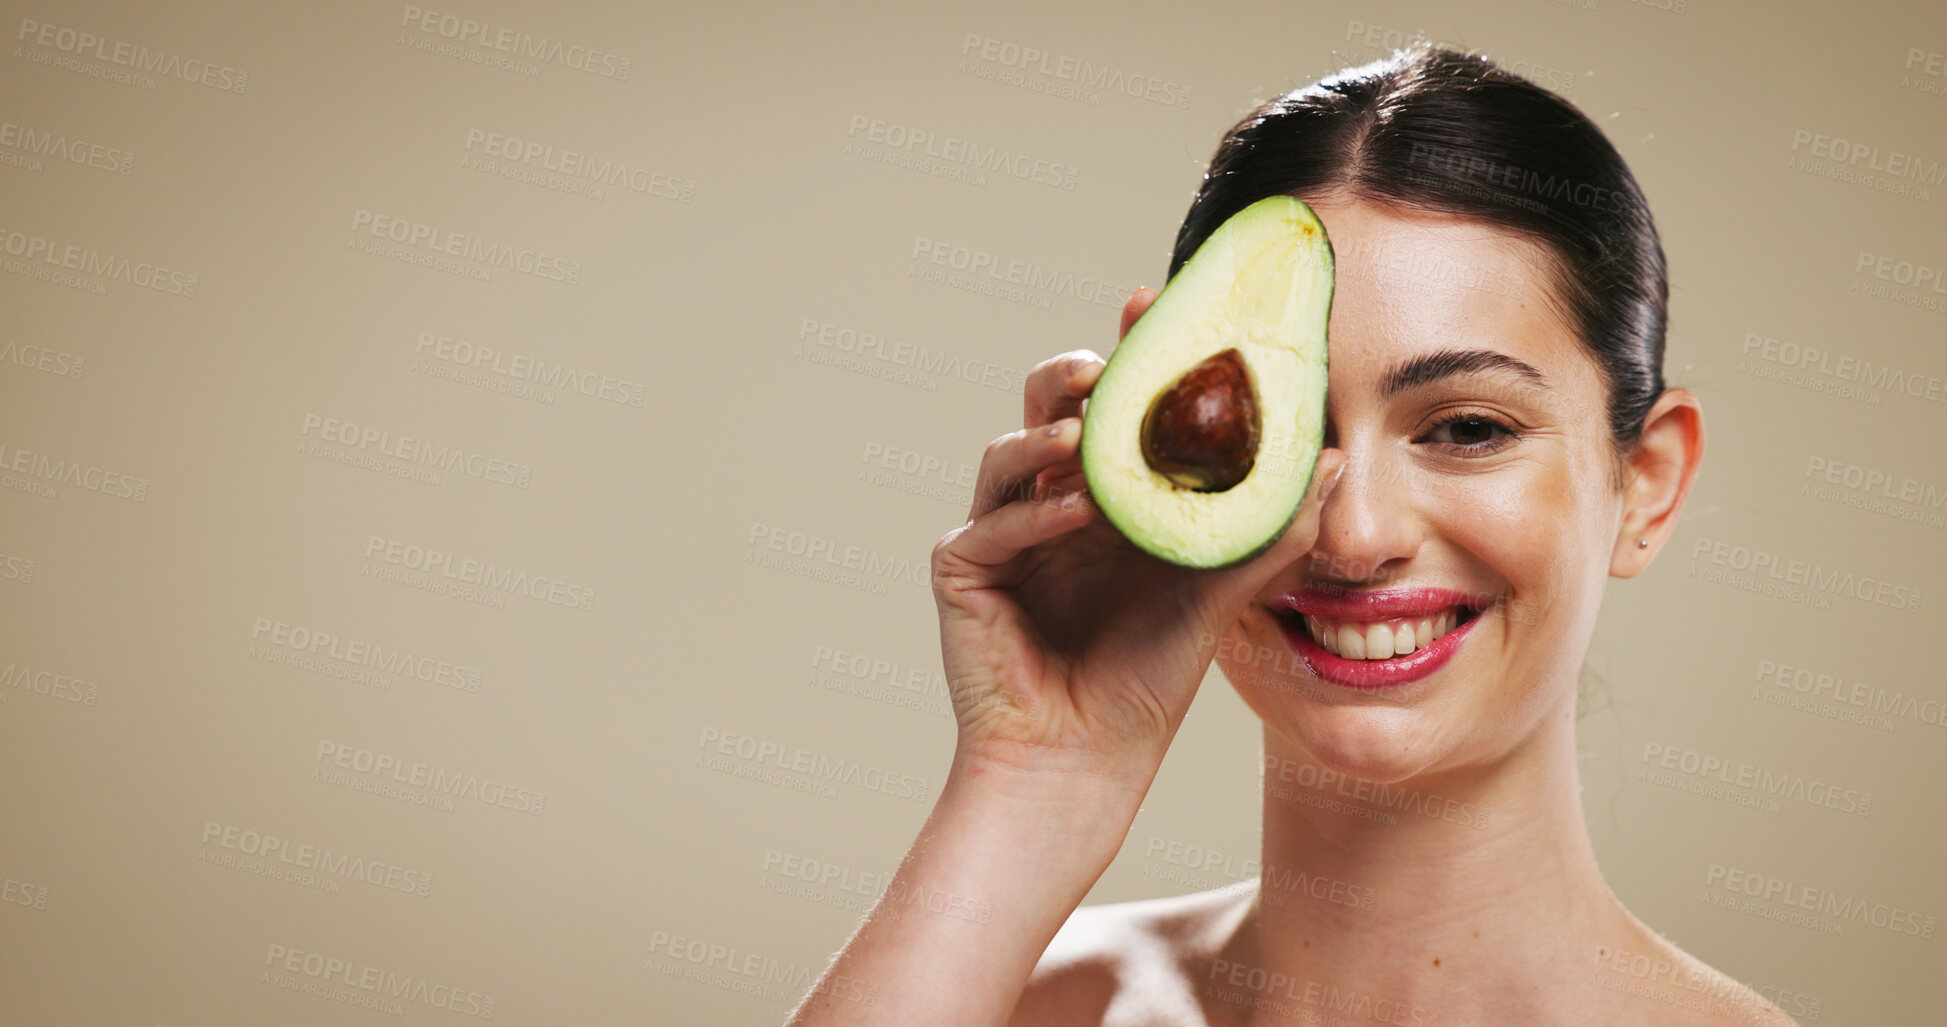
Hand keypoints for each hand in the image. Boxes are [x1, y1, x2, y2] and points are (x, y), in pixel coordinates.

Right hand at [930, 287, 1345, 793]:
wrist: (1085, 762)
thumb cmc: (1144, 679)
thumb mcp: (1219, 592)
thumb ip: (1270, 528)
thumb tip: (1337, 457)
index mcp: (1104, 493)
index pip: (1115, 404)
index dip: (1130, 350)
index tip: (1154, 299)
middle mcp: (1047, 500)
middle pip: (1047, 406)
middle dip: (1077, 375)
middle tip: (1113, 364)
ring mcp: (1000, 532)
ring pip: (1007, 452)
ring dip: (1049, 434)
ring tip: (1092, 429)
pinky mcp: (964, 572)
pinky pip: (990, 524)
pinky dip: (1034, 510)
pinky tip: (1078, 505)